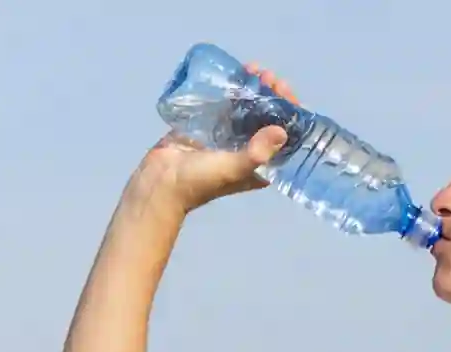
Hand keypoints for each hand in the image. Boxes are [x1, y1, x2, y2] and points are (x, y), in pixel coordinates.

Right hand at [134, 63, 301, 207]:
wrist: (159, 182)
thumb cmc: (199, 181)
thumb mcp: (232, 169)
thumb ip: (256, 152)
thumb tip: (282, 131)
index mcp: (262, 166)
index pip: (286, 137)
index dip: (291, 113)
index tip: (284, 91)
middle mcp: (250, 150)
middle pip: (270, 118)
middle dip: (273, 95)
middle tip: (268, 77)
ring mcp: (231, 137)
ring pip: (251, 108)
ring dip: (255, 89)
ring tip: (254, 70)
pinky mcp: (212, 127)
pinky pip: (229, 105)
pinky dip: (234, 90)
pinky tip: (236, 74)